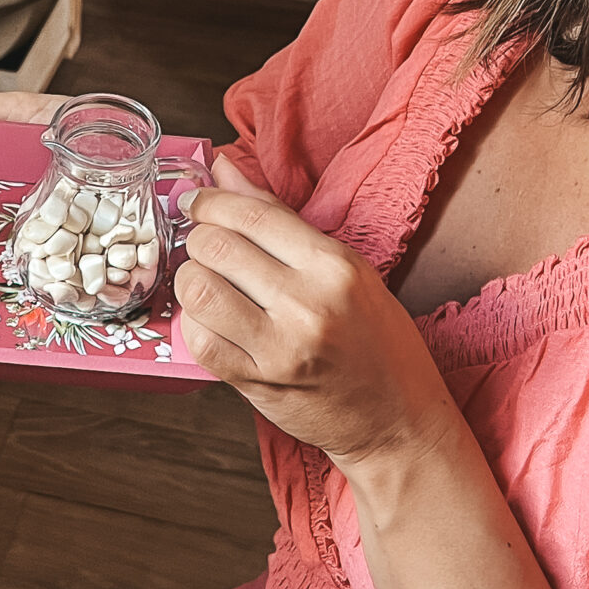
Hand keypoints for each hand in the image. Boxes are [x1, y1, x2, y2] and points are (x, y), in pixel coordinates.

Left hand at [173, 157, 460, 467]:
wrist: (397, 419)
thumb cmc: (377, 340)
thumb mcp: (346, 269)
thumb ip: (279, 219)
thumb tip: (222, 169)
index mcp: (335, 265)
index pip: (252, 214)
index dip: (211, 201)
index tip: (199, 202)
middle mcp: (308, 303)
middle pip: (216, 247)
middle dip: (197, 240)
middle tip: (204, 247)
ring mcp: (281, 347)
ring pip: (199, 291)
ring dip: (191, 281)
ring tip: (208, 284)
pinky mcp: (259, 384)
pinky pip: (199, 341)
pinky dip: (194, 325)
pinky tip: (212, 321)